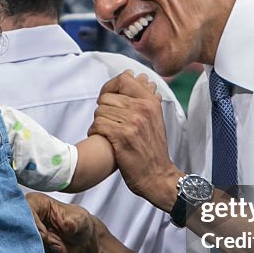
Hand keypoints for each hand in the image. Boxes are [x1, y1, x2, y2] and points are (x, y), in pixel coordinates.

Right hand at [26, 193, 101, 252]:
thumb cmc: (80, 223)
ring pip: (28, 247)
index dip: (35, 226)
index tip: (45, 236)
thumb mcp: (81, 220)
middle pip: (25, 233)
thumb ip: (74, 222)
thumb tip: (68, 225)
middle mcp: (28, 218)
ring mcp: (29, 235)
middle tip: (57, 249)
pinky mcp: (31, 248)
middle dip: (42, 244)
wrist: (82, 240)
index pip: (26, 212)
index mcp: (36, 203)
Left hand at [90, 71, 180, 211]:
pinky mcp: (121, 137)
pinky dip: (95, 132)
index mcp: (150, 101)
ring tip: (106, 132)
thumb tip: (139, 77)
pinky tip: (103, 139)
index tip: (109, 99)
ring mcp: (132, 123)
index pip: (123, 79)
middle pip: (106, 97)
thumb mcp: (155, 118)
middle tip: (108, 122)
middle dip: (103, 110)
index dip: (110, 88)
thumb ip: (146, 97)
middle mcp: (142, 109)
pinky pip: (98, 124)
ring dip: (98, 123)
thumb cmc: (152, 148)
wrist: (158, 175)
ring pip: (99, 111)